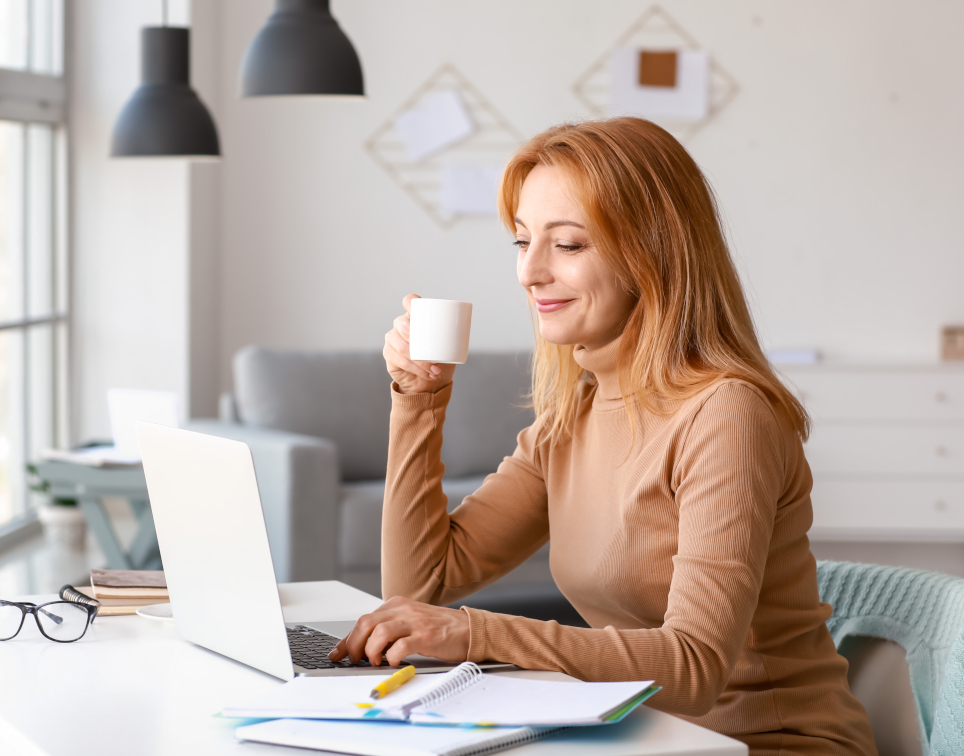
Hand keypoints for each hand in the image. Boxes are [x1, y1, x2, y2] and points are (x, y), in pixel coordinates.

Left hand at [328, 596, 469, 666]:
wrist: (469, 629)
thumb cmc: (438, 628)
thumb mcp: (409, 622)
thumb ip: (388, 629)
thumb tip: (360, 648)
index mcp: (397, 605)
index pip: (363, 620)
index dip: (347, 639)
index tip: (337, 653)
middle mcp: (403, 610)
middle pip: (367, 623)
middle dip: (355, 644)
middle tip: (355, 660)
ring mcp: (415, 622)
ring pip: (380, 632)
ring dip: (371, 651)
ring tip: (375, 662)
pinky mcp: (427, 636)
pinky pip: (402, 646)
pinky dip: (392, 657)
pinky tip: (394, 662)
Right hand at [383, 294, 456, 393]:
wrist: (428, 382)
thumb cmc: (438, 358)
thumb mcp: (448, 344)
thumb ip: (454, 333)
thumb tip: (466, 325)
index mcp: (415, 316)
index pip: (408, 302)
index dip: (411, 304)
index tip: (424, 313)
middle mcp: (400, 325)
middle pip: (403, 325)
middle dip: (418, 341)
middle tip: (435, 357)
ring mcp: (392, 339)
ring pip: (402, 346)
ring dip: (421, 360)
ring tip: (436, 369)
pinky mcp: (388, 354)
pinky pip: (399, 360)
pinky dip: (415, 369)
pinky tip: (427, 373)